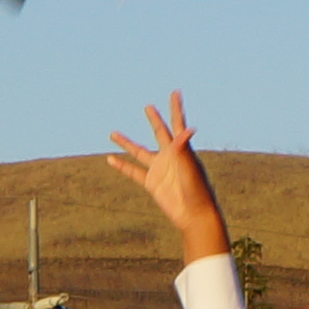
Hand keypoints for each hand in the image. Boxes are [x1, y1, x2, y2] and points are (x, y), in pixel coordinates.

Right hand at [104, 97, 228, 261]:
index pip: (176, 124)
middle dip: (154, 119)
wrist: (194, 215)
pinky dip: (121, 166)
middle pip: (159, 133)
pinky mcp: (152, 184)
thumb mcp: (189, 167)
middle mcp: (170, 157)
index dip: (175, 107)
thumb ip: (184, 148)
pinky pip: (133, 172)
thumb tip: (187, 128)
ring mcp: (159, 170)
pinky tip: (111, 159)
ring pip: (139, 152)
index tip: (175, 92)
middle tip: (148, 107)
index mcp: (181, 150)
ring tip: (113, 133)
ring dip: (126, 143)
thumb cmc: (197, 191)